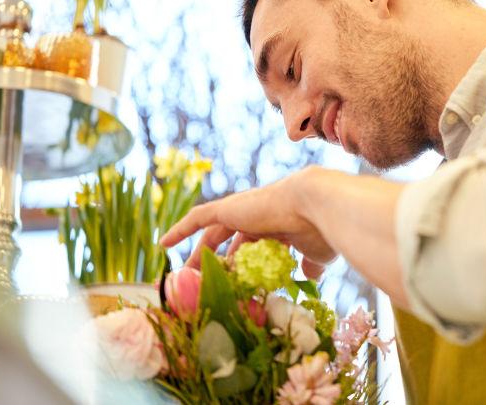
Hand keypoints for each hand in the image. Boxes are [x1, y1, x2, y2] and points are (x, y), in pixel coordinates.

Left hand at [159, 168, 336, 275]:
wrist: (315, 204)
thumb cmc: (321, 230)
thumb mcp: (316, 254)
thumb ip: (311, 263)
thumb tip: (313, 276)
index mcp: (279, 225)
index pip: (257, 244)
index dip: (246, 262)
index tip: (239, 281)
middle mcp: (260, 214)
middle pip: (232, 239)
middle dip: (221, 260)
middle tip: (209, 281)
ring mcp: (243, 210)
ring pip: (213, 233)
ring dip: (199, 254)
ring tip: (186, 275)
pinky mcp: (228, 208)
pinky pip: (198, 218)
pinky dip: (181, 229)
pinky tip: (164, 245)